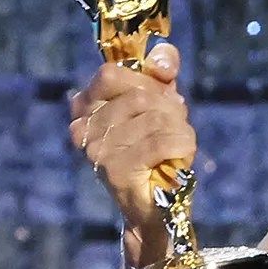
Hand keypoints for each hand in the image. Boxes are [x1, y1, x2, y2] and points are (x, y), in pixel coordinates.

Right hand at [68, 43, 196, 254]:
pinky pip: (162, 141)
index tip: (164, 92)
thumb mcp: (158, 106)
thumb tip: (163, 58)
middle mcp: (84, 129)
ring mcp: (98, 150)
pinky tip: (182, 155)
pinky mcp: (117, 169)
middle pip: (141, 96)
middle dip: (171, 109)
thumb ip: (159, 76)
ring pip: (157, 118)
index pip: (111, 74)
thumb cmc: (155, 154)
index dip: (145, 78)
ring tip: (178, 145)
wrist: (154, 209)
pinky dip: (183, 144)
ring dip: (180, 129)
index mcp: (85, 109)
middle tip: (176, 126)